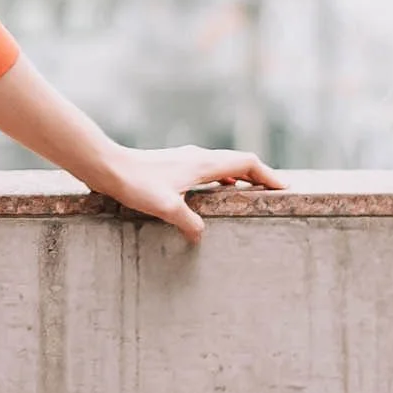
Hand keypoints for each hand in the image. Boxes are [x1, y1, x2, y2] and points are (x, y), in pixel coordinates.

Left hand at [91, 144, 281, 245]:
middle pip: (238, 162)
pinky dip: (221, 178)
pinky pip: (208, 169)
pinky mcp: (173, 164)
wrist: (108, 166)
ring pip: (223, 164)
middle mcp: (198, 156)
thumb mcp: (166, 207)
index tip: (284, 187)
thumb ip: (189, 222)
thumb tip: (201, 236)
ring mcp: (185, 158)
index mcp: (203, 164)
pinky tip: (216, 193)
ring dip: (240, 177)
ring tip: (250, 193)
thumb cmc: (136, 184)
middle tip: (274, 191)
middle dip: (259, 176)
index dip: (268, 175)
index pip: (247, 163)